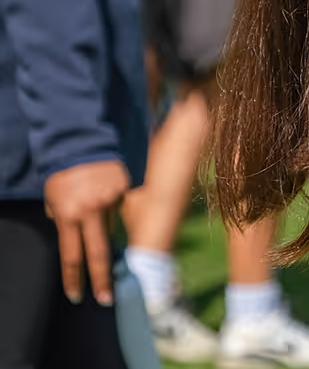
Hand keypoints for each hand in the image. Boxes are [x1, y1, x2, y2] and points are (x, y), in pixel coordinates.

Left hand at [43, 158, 129, 305]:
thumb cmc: (63, 172)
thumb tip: (71, 233)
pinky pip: (118, 207)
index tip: (77, 295)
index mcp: (69, 215)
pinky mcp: (124, 187)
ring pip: (110, 227)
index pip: (71, 256)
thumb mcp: (53, 199)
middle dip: (101, 278)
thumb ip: (61, 219)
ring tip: (98, 217)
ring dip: (105, 231)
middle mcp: (90, 210)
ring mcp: (109, 198)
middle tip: (106, 298)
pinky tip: (108, 198)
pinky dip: (113, 209)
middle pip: (97, 252)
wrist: (81, 141)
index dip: (73, 278)